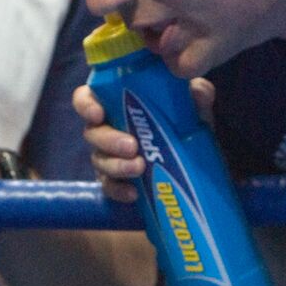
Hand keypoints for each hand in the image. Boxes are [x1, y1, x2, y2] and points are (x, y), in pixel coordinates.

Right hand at [72, 78, 216, 201]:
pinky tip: (133, 193)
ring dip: (116, 165)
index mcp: (116, 103)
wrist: (197, 164)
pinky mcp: (117, 182)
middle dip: (108, 140)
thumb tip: (199, 92)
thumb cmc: (184, 125)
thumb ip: (196, 96)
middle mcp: (107, 129)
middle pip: (91, 132)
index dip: (86, 104)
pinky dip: (119, 190)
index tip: (98, 114)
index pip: (87, 98)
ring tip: (139, 168)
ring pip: (99, 161)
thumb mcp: (193, 109)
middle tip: (132, 146)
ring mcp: (109, 157)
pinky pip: (109, 187)